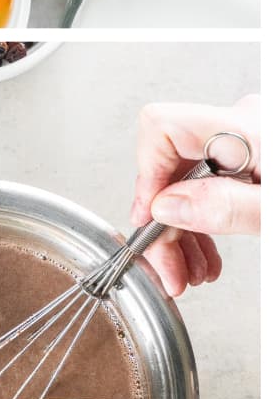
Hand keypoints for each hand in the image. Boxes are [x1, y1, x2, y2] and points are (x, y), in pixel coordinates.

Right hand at [130, 97, 260, 297]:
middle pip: (170, 163)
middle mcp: (242, 126)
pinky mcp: (251, 158)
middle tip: (168, 269)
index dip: (146, 176)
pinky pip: (210, 184)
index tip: (150, 222)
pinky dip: (202, 219)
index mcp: (249, 129)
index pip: (163, 127)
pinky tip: (204, 253)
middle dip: (163, 222)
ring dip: (180, 229)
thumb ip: (226, 208)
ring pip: (186, 179)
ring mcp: (246, 141)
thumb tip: (166, 207)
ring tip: (188, 272)